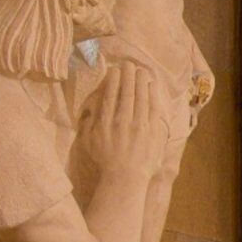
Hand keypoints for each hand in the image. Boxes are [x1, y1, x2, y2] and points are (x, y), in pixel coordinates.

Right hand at [96, 61, 181, 176]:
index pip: (110, 95)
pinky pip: (153, 107)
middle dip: (128, 76)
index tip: (115, 70)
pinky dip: (152, 94)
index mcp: (106, 122)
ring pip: (140, 97)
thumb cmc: (105, 160)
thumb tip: (89, 108)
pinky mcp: (152, 130)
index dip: (113, 80)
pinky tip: (152, 84)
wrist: (125, 177)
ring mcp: (139, 125)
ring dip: (140, 81)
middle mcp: (122, 120)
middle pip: (126, 92)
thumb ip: (88, 124)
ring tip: (140, 70)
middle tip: (129, 64)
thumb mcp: (88, 142)